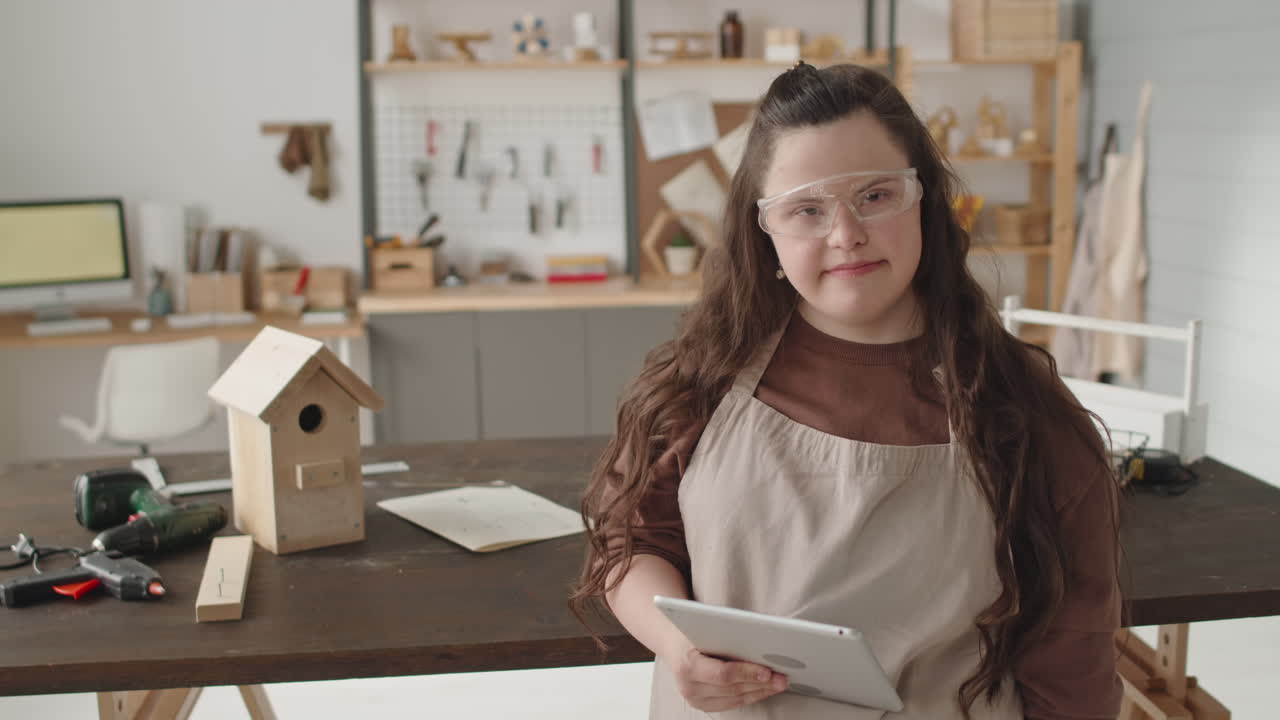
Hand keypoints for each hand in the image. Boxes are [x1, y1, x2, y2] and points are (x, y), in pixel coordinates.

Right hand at [664, 644, 787, 712]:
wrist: (673, 644)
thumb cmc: (690, 632)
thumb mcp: (703, 627)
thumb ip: (726, 635)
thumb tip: (759, 640)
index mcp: (687, 666)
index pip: (723, 674)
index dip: (747, 673)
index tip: (768, 672)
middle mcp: (689, 687)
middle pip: (732, 689)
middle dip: (760, 684)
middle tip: (781, 677)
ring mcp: (695, 699)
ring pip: (735, 699)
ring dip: (760, 692)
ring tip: (778, 683)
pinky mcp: (703, 705)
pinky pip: (732, 704)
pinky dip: (751, 696)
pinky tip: (764, 689)